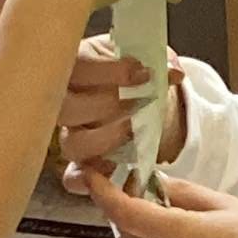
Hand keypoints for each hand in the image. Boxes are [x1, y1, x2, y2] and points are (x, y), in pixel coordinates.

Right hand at [58, 35, 185, 191]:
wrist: (139, 95)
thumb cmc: (133, 72)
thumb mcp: (143, 57)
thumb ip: (154, 60)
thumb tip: (173, 72)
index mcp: (75, 65)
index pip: (77, 64)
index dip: (110, 71)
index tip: (144, 73)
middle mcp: (63, 101)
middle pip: (67, 107)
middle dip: (108, 105)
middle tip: (139, 102)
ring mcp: (70, 133)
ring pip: (73, 144)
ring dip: (106, 140)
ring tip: (134, 132)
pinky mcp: (80, 161)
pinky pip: (73, 177)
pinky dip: (86, 179)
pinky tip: (108, 172)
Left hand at [85, 171, 237, 237]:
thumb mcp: (223, 205)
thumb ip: (182, 193)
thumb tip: (154, 182)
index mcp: (179, 235)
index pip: (125, 212)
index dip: (103, 192)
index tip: (93, 175)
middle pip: (122, 229)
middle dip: (123, 207)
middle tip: (144, 190)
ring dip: (131, 230)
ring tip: (159, 216)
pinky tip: (166, 237)